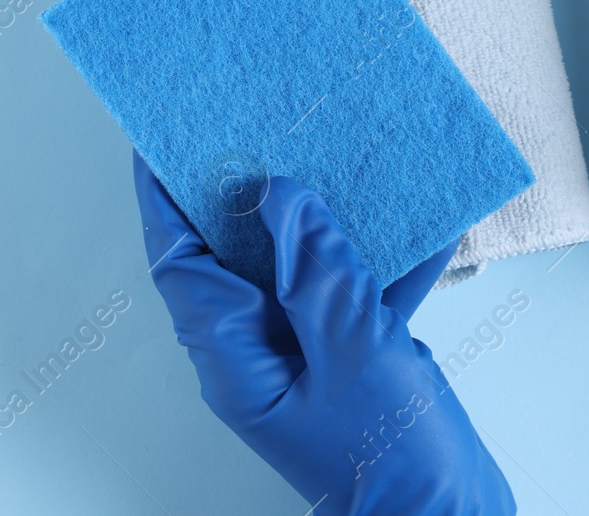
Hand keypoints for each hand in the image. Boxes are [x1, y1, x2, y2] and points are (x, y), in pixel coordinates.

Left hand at [133, 152, 515, 514]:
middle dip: (245, 191)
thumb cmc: (392, 461)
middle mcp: (261, 355)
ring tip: (336, 155)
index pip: (181, 262)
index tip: (161, 140)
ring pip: (303, 269)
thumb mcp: (354, 350)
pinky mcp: (355, 360)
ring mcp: (309, 356)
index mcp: (236, 360)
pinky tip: (427, 225)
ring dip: (325, 218)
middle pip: (238, 257)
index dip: (165, 199)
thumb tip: (284, 197)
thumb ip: (318, 268)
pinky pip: (358, 294)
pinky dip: (387, 260)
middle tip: (256, 127)